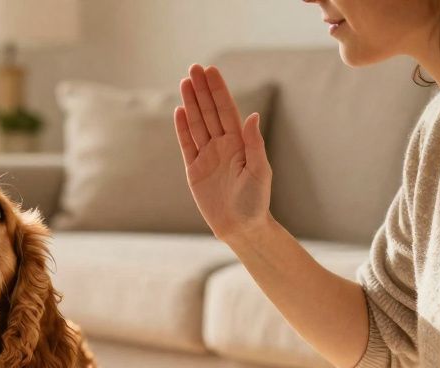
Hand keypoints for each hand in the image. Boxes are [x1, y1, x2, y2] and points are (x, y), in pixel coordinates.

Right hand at [174, 64, 273, 244]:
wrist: (240, 227)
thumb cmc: (255, 201)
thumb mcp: (259, 171)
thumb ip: (254, 143)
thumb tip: (251, 116)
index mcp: (239, 143)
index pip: (226, 110)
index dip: (218, 91)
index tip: (211, 71)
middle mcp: (222, 145)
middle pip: (209, 112)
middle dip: (202, 90)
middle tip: (193, 68)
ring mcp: (207, 156)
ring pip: (197, 124)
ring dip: (190, 103)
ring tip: (184, 82)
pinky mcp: (194, 170)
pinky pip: (186, 144)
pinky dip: (182, 128)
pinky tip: (179, 111)